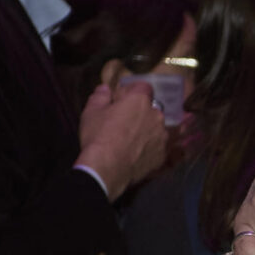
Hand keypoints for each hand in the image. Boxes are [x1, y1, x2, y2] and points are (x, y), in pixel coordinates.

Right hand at [75, 77, 168, 200]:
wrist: (108, 168)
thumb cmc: (98, 136)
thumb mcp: (92, 112)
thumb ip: (100, 96)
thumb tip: (105, 88)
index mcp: (140, 101)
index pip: (143, 86)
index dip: (132, 91)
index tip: (122, 99)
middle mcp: (156, 115)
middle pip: (151, 108)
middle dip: (140, 112)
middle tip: (124, 122)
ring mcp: (163, 136)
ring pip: (157, 128)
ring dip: (147, 130)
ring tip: (130, 140)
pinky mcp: (163, 154)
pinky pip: (158, 146)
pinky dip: (150, 147)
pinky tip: (136, 153)